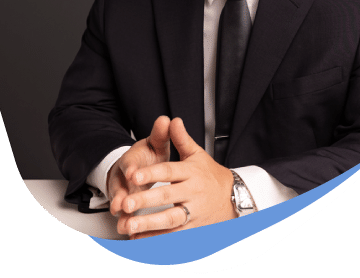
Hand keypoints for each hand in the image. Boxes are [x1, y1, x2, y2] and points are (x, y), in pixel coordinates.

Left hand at [117, 117, 237, 238]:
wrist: (233, 197)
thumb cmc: (210, 174)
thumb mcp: (197, 154)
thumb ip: (182, 139)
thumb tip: (173, 120)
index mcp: (191, 172)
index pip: (169, 171)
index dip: (152, 173)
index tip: (134, 175)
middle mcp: (193, 192)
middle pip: (167, 196)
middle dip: (145, 200)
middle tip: (126, 204)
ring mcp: (193, 212)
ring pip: (170, 219)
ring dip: (149, 224)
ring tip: (129, 225)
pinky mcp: (193, 228)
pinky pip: (174, 235)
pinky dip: (156, 239)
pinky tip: (138, 239)